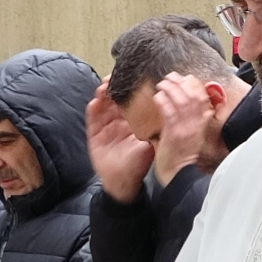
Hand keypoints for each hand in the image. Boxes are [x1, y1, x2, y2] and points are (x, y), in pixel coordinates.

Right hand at [85, 82, 152, 204]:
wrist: (122, 183)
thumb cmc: (137, 166)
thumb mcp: (149, 146)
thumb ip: (156, 132)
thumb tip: (169, 118)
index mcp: (130, 124)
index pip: (128, 103)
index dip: (128, 91)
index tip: (130, 80)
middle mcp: (116, 123)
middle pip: (112, 100)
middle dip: (113, 88)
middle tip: (114, 77)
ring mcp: (104, 128)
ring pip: (101, 106)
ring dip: (102, 95)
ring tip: (104, 86)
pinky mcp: (94, 135)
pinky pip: (92, 119)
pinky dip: (93, 110)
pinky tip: (95, 102)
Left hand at [152, 73, 220, 182]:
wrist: (180, 177)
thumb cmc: (183, 159)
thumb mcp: (195, 138)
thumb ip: (197, 123)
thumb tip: (200, 111)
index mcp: (201, 125)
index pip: (203, 99)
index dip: (195, 86)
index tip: (186, 78)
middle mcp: (195, 125)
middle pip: (193, 96)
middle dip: (182, 83)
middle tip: (171, 76)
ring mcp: (185, 129)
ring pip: (181, 101)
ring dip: (171, 89)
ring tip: (162, 84)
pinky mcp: (173, 134)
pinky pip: (169, 113)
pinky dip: (163, 102)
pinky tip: (158, 96)